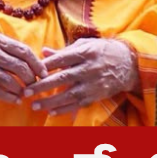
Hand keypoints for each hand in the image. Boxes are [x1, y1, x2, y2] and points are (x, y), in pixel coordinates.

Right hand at [0, 31, 47, 103]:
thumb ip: (4, 46)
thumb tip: (27, 56)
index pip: (23, 51)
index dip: (37, 63)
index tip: (43, 73)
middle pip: (20, 67)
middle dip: (31, 79)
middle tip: (34, 85)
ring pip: (10, 80)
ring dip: (21, 89)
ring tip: (25, 94)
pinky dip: (8, 97)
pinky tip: (15, 100)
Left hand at [22, 38, 138, 116]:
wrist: (129, 63)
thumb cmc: (102, 51)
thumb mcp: (85, 45)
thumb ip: (64, 50)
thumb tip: (43, 52)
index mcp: (85, 52)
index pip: (61, 59)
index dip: (45, 66)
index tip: (30, 72)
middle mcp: (90, 68)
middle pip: (63, 78)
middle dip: (43, 86)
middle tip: (27, 91)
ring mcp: (94, 83)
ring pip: (70, 94)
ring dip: (51, 101)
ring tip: (35, 105)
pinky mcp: (97, 95)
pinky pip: (79, 104)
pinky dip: (65, 109)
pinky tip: (51, 112)